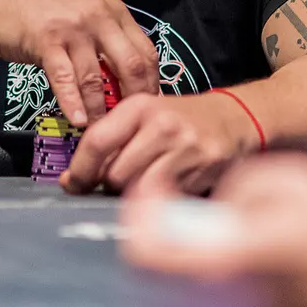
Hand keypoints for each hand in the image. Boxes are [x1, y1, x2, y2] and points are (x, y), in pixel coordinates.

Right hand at [0, 0, 157, 124]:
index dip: (151, 84)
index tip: (148, 109)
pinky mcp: (47, 41)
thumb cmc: (42, 10)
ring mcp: (73, 28)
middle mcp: (99, 17)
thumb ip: (106, 41)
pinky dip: (74, 103)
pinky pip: (65, 78)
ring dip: (100, 109)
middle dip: (134, 100)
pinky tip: (78, 120)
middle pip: (130, 65)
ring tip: (101, 131)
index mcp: (114, 11)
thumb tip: (127, 83)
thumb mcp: (84, 16)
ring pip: (96, 78)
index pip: (146, 52)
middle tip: (131, 124)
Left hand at [63, 91, 258, 195]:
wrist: (234, 118)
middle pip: (115, 174)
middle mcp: (163, 125)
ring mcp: (186, 149)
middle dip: (109, 184)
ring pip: (139, 190)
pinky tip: (168, 186)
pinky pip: (168, 198)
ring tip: (142, 183)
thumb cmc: (181, 119)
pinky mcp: (204, 171)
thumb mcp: (144, 115)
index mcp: (141, 107)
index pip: (98, 141)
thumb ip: (110, 140)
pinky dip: (162, 199)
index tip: (72, 182)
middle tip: (115, 182)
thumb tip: (71, 180)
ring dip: (133, 195)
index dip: (80, 168)